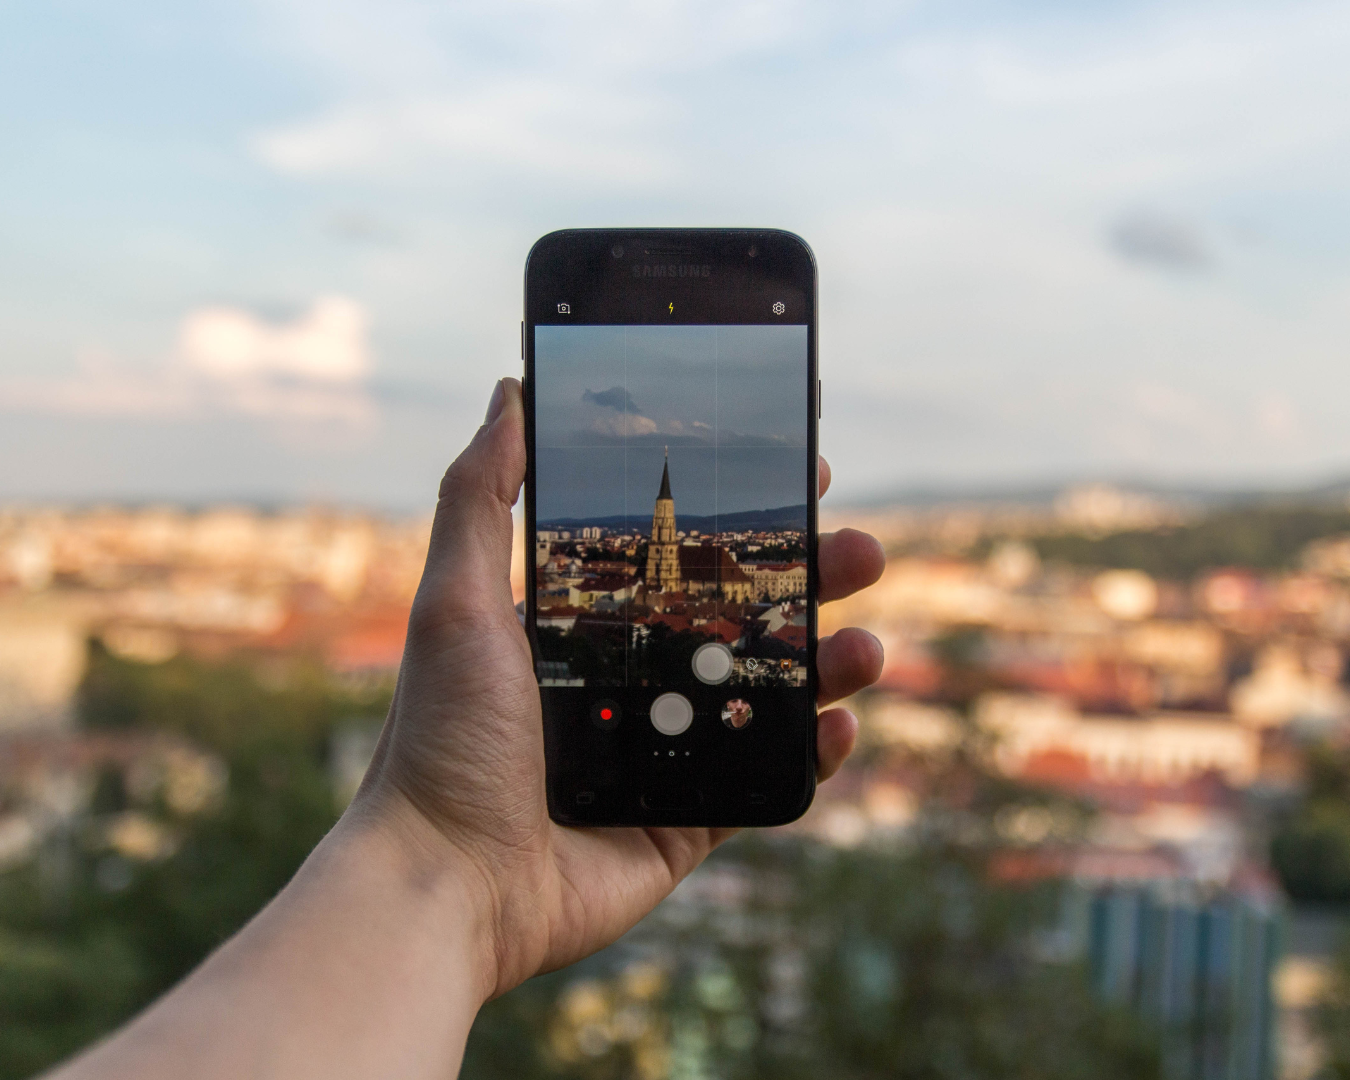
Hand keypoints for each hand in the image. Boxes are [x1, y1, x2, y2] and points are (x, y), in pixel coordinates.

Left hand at [353, 377, 885, 1000]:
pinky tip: (842, 724)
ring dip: (829, 663)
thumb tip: (510, 393)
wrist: (445, 882)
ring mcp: (664, 751)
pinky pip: (766, 783)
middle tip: (861, 552)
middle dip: (809, 581)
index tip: (797, 475)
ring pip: (767, 695)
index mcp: (584, 625)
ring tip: (869, 644)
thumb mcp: (455, 601)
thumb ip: (480, 497)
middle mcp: (631, 679)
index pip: (682, 555)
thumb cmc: (442, 738)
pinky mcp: (685, 821)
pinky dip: (812, 753)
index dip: (742, 518)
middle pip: (741, 617)